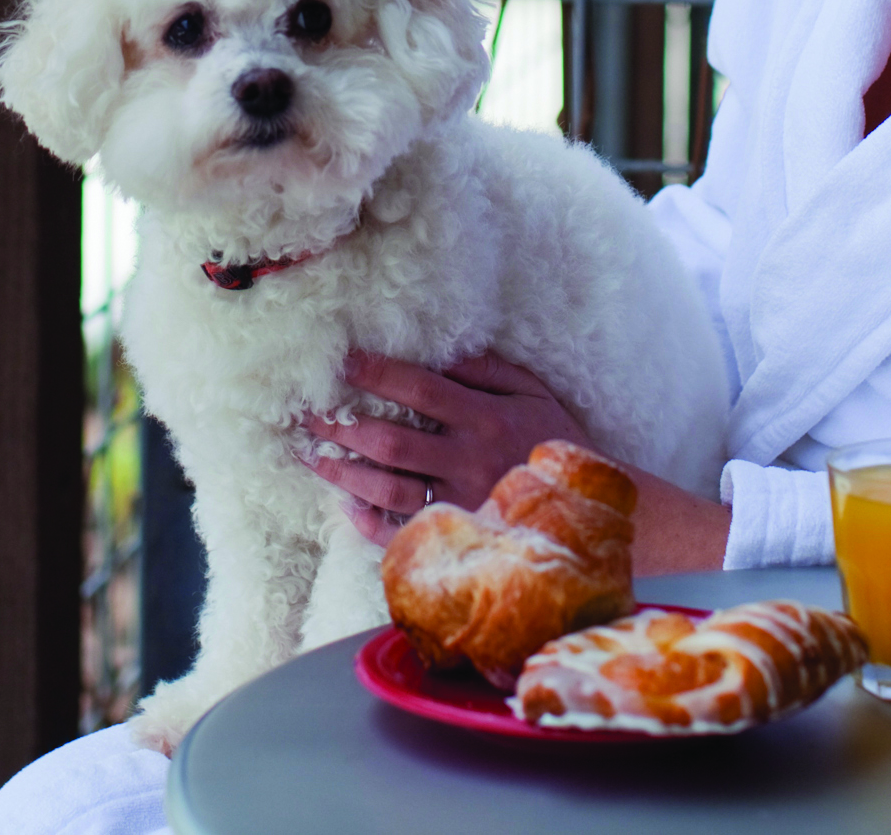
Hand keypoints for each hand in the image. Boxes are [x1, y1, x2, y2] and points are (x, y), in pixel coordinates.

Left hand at [299, 350, 585, 545]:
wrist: (585, 510)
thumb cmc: (553, 441)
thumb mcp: (531, 392)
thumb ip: (486, 369)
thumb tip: (438, 351)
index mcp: (484, 418)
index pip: (420, 389)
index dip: (378, 373)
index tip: (341, 361)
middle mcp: (468, 461)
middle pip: (391, 442)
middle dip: (343, 425)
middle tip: (305, 412)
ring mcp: (460, 504)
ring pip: (389, 490)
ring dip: (344, 473)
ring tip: (311, 456)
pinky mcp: (456, 539)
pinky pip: (404, 534)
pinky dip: (371, 523)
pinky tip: (345, 506)